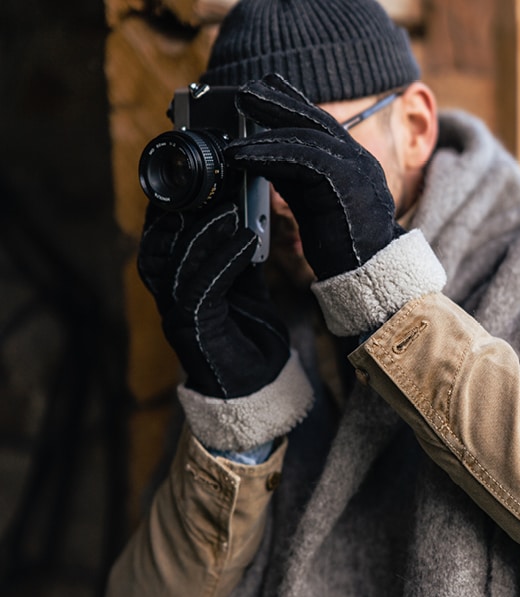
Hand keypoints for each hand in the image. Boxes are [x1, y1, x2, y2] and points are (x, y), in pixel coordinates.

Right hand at [137, 201, 289, 398]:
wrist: (260, 386)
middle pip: (155, 250)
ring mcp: (177, 317)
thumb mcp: (247, 289)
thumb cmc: (250, 338)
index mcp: (180, 288)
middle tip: (203, 186)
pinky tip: (247, 240)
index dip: (169, 213)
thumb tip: (247, 222)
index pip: (162, 245)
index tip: (191, 182)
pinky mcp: (194, 331)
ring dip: (201, 233)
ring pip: (173, 266)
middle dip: (174, 215)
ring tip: (229, 207)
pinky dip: (224, 260)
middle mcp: (171, 301)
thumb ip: (239, 259)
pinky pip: (202, 287)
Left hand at [227, 73, 404, 280]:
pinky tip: (242, 156)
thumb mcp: (313, 205)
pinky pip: (303, 159)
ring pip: (307, 135)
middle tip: (246, 91)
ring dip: (266, 128)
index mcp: (351, 163)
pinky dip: (268, 154)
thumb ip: (295, 180)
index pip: (320, 126)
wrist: (370, 273)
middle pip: (315, 118)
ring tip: (236, 126)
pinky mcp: (345, 183)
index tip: (267, 88)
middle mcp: (357, 159)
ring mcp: (355, 168)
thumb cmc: (342, 246)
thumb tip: (262, 161)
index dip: (292, 104)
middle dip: (278, 101)